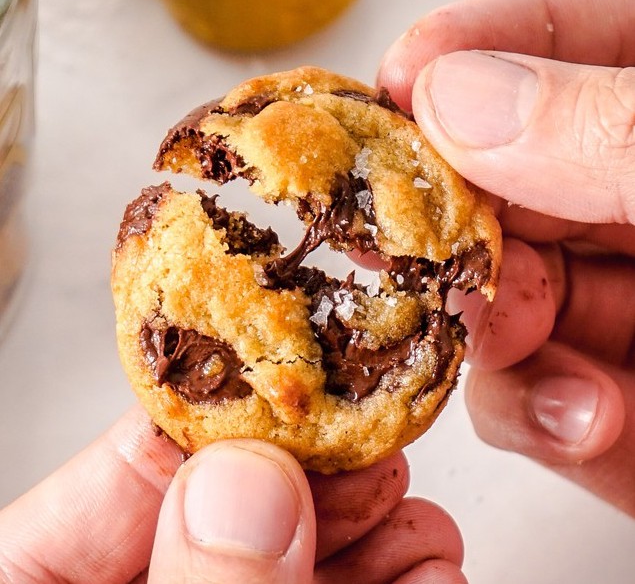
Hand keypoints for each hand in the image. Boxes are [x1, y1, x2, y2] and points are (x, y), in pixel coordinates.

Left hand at [0, 406, 465, 582]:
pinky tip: (428, 570)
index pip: (134, 461)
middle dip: (321, 475)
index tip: (301, 381)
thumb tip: (245, 482)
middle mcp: (137, 583)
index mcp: (43, 578)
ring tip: (419, 517)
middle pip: (234, 503)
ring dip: (377, 533)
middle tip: (379, 440)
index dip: (226, 412)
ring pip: (301, 552)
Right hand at [378, 0, 634, 513]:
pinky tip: (582, 416)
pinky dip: (543, 416)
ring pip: (498, 302)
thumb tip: (462, 97)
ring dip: (492, 327)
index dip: (469, 53)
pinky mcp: (619, 411)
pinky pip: (544, 405)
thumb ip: (625, 125)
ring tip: (516, 334)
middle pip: (499, 187)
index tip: (399, 78)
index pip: (555, 43)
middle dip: (456, 222)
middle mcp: (632, 201)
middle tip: (424, 243)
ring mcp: (623, 309)